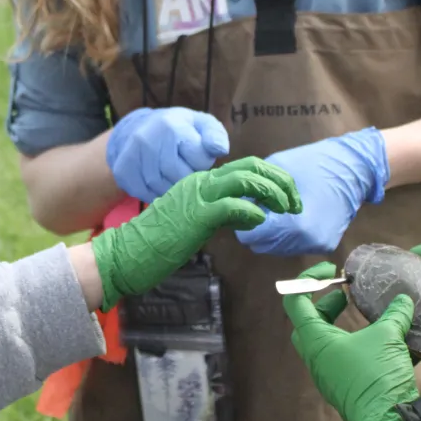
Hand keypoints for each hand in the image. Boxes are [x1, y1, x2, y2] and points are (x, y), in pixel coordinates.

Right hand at [91, 157, 299, 311]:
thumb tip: (247, 213)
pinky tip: (260, 221)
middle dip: (280, 181)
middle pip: (251, 166)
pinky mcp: (197, 216)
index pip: (244, 167)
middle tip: (295, 201)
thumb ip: (219, 213)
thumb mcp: (194, 222)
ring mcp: (198, 196)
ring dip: (272, 193)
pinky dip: (253, 211)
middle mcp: (200, 182)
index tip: (286, 197)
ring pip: (246, 179)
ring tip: (286, 209)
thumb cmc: (157, 244)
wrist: (124, 254)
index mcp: (200, 182)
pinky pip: (233, 206)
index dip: (271, 178)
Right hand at [106, 107, 229, 203]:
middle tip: (186, 170)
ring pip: (162, 189)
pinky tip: (159, 184)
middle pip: (180, 177)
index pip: (200, 160)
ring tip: (174, 177)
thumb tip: (220, 150)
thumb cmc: (179, 129)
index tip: (197, 156)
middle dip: (189, 178)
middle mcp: (148, 139)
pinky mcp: (122, 172)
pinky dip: (156, 195)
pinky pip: (145, 195)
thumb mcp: (200, 124)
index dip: (203, 162)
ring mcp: (132, 156)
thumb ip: (215, 135)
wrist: (139, 129)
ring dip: (173, 189)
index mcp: (172, 126)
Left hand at [238, 128, 387, 254]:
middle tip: (259, 206)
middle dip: (255, 227)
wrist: (355, 168)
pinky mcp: (325, 246)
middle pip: (261, 245)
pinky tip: (290, 217)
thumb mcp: (277, 170)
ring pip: (275, 248)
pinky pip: (292, 245)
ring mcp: (317, 246)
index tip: (247, 205)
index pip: (252, 236)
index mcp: (296, 225)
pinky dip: (285, 234)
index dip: (245, 220)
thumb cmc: (315, 163)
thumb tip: (239, 203)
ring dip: (269, 232)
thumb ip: (255, 190)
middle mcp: (307, 243)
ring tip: (275, 210)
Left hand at [283, 261, 420, 420]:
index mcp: (315, 340)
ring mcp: (328, 374)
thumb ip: (394, 314)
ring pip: (327, 343)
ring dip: (343, 326)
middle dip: (325, 304)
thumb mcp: (387, 336)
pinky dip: (359, 345)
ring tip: (366, 315)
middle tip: (344, 294)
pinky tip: (384, 341)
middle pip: (309, 323)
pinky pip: (345, 360)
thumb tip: (403, 300)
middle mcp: (316, 357)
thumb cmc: (377, 375)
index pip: (295, 302)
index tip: (331, 272)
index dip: (308, 280)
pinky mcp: (344, 387)